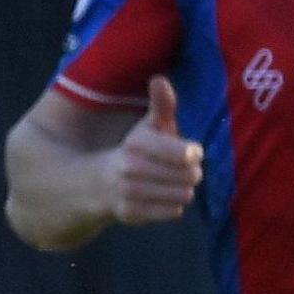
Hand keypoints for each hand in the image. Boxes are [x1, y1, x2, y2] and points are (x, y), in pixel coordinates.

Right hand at [107, 76, 201, 226]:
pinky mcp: (130, 214)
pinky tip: (163, 197)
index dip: (193, 154)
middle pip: (188, 176)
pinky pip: (172, 212)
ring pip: (182, 195)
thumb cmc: (138, 150)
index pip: (183, 154)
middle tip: (186, 170)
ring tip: (175, 183)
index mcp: (136, 143)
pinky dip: (173, 206)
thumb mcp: (149, 126)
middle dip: (192, 173)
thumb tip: (159, 80)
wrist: (100, 184)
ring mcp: (128, 192)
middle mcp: (128, 168)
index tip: (192, 152)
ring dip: (184, 190)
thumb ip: (161, 105)